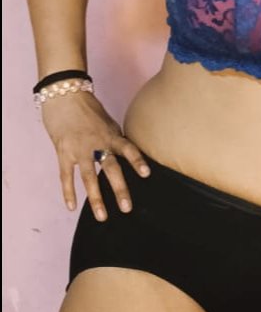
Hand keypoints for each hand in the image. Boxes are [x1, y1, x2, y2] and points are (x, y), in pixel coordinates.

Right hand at [40, 89, 150, 219]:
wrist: (63, 94)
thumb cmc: (87, 108)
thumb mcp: (108, 122)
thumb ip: (116, 140)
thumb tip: (128, 156)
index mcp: (111, 135)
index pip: (128, 149)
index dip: (137, 161)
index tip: (146, 174)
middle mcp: (97, 143)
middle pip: (110, 169)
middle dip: (119, 189)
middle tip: (127, 208)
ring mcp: (79, 149)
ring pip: (89, 177)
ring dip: (96, 198)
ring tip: (102, 216)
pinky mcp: (63, 152)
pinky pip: (66, 176)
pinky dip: (68, 192)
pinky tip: (72, 207)